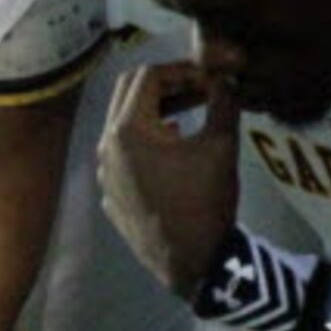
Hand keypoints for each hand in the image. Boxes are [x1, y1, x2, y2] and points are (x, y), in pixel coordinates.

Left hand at [96, 61, 241, 299]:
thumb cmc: (206, 200)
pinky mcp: (111, 192)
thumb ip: (224, 101)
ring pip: (123, 124)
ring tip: (192, 111)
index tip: (208, 77)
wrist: (191, 260)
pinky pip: (123, 152)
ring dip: (155, 110)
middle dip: (165, 84)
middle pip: (128, 93)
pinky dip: (146, 139)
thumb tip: (226, 78)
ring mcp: (104, 172)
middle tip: (199, 87)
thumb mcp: (222, 144)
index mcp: (127, 131)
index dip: (181, 69)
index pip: (146, 76)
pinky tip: (174, 146)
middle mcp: (105, 147)